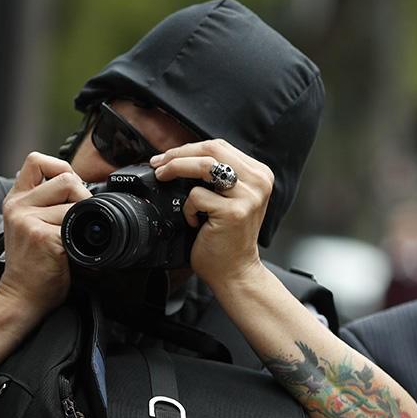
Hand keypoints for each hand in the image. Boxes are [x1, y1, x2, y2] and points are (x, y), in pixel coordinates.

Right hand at [0, 152, 91, 316]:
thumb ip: (43, 203)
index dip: (61, 168)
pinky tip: (73, 253)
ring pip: (75, 204)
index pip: (36, 160)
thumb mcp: (28, 226)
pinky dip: (82, 241)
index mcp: (15, 199)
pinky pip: (76, 226)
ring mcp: (28, 220)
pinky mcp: (42, 236)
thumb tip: (79, 187)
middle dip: (82, 196)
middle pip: (66, 178)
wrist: (20, 297)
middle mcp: (18, 206)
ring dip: (83, 223)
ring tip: (73, 241)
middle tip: (79, 220)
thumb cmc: (31, 265)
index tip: (70, 189)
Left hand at [150, 139, 273, 289]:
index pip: (219, 146)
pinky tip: (192, 221)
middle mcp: (258, 181)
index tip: (166, 157)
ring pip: (203, 166)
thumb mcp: (228, 199)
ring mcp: (248, 196)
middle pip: (211, 149)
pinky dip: (187, 207)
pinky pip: (198, 196)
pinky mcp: (234, 212)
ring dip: (176, 168)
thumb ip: (216, 177)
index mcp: (258, 174)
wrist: (235, 271)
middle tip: (158, 164)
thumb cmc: (226, 238)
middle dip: (178, 154)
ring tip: (162, 177)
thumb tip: (179, 157)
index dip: (188, 148)